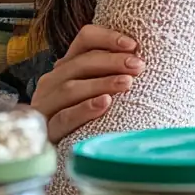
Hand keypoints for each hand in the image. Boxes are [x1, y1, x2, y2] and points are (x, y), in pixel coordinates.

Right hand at [32, 25, 144, 143]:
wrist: (60, 156)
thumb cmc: (90, 121)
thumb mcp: (100, 93)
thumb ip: (114, 76)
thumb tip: (148, 63)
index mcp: (68, 66)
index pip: (85, 39)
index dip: (107, 37)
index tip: (134, 45)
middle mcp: (53, 81)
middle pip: (80, 62)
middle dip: (111, 61)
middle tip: (138, 66)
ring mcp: (46, 105)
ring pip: (70, 88)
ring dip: (101, 83)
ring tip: (127, 84)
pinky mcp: (47, 130)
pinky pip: (63, 117)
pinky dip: (84, 109)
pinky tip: (104, 104)